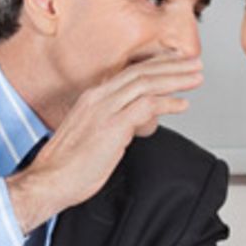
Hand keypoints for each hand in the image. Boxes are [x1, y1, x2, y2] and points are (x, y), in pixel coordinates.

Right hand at [7, 56, 202, 230]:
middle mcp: (98, 98)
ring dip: (176, 79)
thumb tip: (137, 124)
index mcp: (92, 98)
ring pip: (147, 83)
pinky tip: (182, 105)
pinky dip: (167, 103)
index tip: (175, 64)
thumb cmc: (68, 166)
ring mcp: (105, 109)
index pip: (130, 72)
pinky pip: (147, 106)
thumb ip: (116, 124)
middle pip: (142, 72)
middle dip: (172, 66)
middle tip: (194, 64)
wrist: (49, 181)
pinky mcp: (112, 126)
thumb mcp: (94, 136)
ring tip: (195, 78)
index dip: (156, 66)